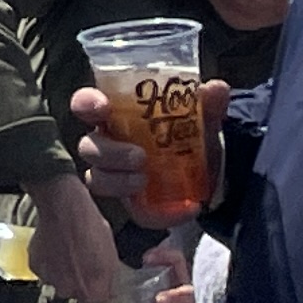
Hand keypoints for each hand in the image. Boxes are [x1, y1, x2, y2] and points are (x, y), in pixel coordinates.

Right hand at [27, 171, 122, 302]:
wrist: (62, 207)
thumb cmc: (90, 227)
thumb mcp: (112, 254)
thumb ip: (109, 279)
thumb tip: (108, 290)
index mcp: (91, 291)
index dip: (102, 297)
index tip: (102, 289)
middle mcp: (68, 291)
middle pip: (77, 294)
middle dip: (81, 282)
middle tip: (85, 263)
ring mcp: (49, 279)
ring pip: (59, 282)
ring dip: (64, 272)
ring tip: (68, 252)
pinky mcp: (34, 266)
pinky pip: (45, 271)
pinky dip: (49, 263)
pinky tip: (55, 247)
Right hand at [70, 78, 225, 223]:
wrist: (209, 171)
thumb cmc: (188, 133)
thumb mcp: (202, 116)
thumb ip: (207, 103)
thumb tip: (216, 88)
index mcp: (116, 116)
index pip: (86, 105)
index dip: (85, 103)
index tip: (101, 107)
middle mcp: (108, 144)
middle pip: (88, 147)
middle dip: (108, 152)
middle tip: (140, 157)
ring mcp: (117, 176)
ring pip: (97, 179)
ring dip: (118, 181)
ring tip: (145, 180)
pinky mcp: (134, 204)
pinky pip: (136, 212)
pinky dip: (161, 213)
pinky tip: (186, 209)